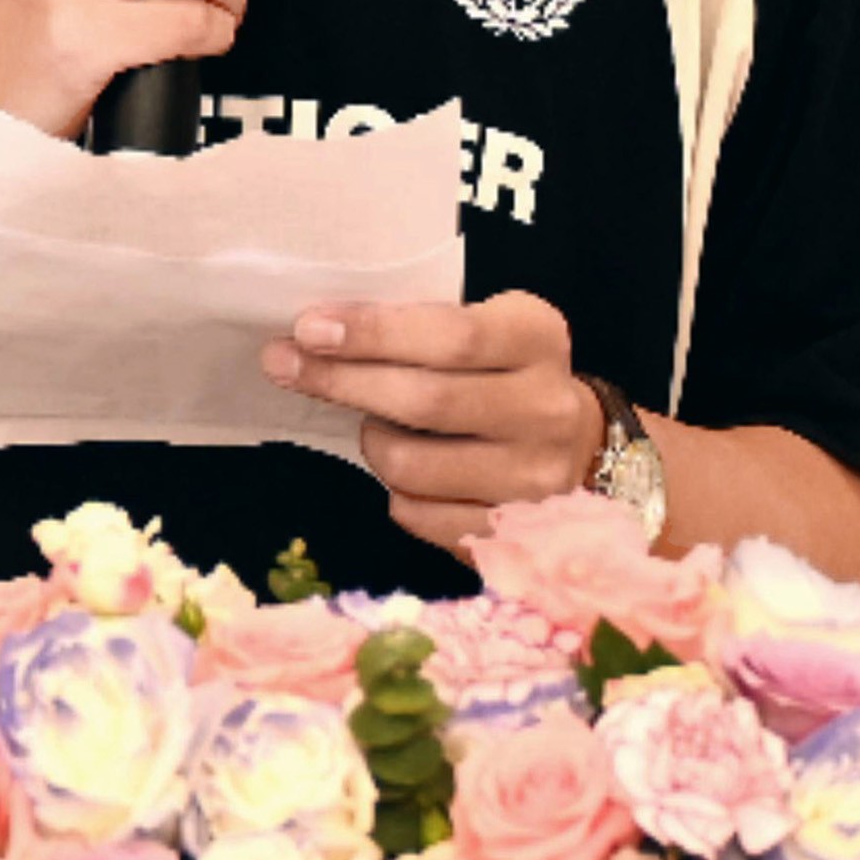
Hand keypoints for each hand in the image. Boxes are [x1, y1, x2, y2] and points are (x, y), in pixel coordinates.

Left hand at [270, 291, 611, 556]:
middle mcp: (547, 408)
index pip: (452, 336)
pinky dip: (395, 490)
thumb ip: (416, 327)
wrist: (576, 447)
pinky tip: (406, 469)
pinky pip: (418, 514)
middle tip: (283, 365)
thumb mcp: (480, 327)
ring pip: (412, 465)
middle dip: (341, 382)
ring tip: (376, 426)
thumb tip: (311, 336)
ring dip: (372, 442)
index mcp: (538, 339)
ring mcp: (535, 478)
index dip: (373, 334)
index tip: (308, 328)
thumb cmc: (500, 374)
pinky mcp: (512, 532)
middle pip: (425, 401)